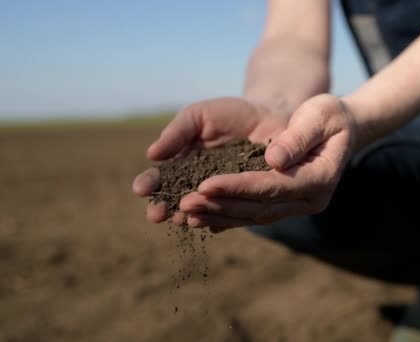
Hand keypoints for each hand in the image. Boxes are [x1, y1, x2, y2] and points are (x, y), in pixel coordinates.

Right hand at [132, 97, 287, 222]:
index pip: (161, 177)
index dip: (150, 184)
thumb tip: (151, 154)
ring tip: (181, 220)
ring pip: (202, 211)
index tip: (141, 189)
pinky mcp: (245, 202)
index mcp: (182, 165)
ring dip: (190, 216)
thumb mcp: (198, 116)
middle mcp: (198, 184)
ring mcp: (222, 195)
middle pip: (177, 200)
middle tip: (155, 215)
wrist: (268, 117)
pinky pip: (232, 215)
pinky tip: (211, 223)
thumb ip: (177, 133)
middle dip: (165, 208)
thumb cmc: (229, 115)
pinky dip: (221, 220)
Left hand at [178, 94, 357, 231]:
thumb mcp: (320, 116)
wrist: (342, 128)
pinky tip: (200, 217)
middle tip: (183, 204)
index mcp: (320, 179)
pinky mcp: (285, 204)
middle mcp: (309, 200)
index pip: (273, 186)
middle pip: (260, 207)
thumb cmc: (330, 115)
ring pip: (253, 215)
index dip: (238, 187)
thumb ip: (298, 137)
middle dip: (220, 205)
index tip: (205, 184)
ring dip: (218, 214)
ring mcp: (298, 205)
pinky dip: (226, 215)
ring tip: (184, 213)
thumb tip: (273, 159)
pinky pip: (253, 213)